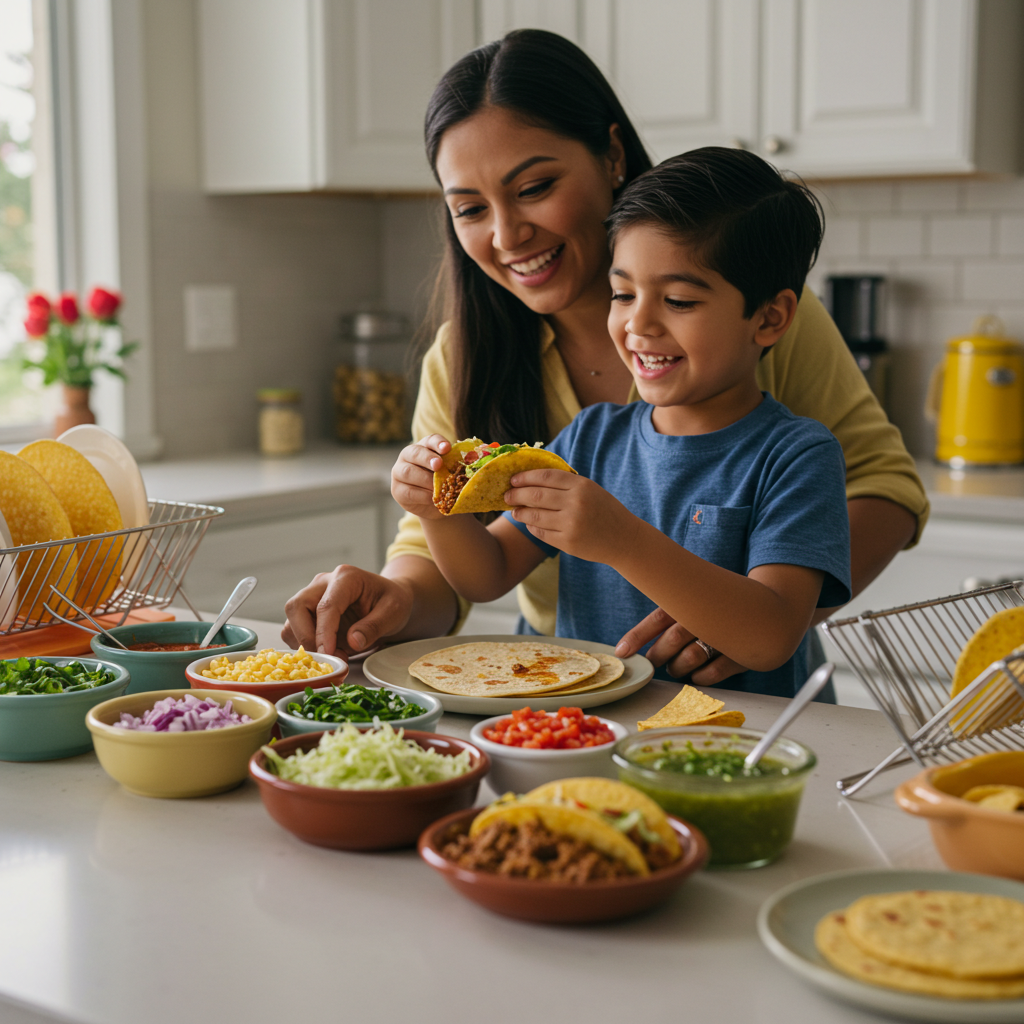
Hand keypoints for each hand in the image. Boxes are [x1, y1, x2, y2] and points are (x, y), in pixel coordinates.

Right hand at [281, 565, 413, 656]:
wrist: (389, 599)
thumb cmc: (392, 601)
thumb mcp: (394, 612)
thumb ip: (374, 626)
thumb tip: (352, 642)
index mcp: (346, 578)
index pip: (326, 605)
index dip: (323, 632)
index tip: (327, 653)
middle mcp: (323, 583)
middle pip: (296, 607)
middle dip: (307, 636)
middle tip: (327, 657)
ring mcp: (312, 596)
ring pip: (291, 620)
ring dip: (305, 643)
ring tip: (333, 655)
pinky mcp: (308, 612)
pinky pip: (294, 630)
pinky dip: (304, 645)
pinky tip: (327, 652)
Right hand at [391, 434, 451, 519]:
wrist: (437, 504)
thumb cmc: (446, 482)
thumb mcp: (451, 472)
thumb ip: (456, 465)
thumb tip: (471, 461)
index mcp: (424, 447)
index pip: (430, 440)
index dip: (438, 442)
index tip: (447, 448)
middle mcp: (408, 456)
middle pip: (415, 453)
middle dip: (427, 458)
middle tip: (438, 465)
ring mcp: (399, 473)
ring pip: (408, 472)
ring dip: (424, 479)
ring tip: (438, 486)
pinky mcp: (398, 490)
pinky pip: (408, 491)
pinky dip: (422, 495)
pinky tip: (433, 498)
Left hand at [505, 469, 637, 562]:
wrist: (624, 539)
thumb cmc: (605, 510)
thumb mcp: (590, 490)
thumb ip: (566, 484)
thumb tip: (531, 479)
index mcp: (582, 486)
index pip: (545, 476)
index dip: (525, 477)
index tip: (513, 479)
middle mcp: (575, 504)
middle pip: (536, 495)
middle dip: (516, 494)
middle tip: (507, 495)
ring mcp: (571, 524)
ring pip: (534, 516)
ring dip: (520, 512)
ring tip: (515, 511)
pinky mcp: (567, 542)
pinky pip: (541, 532)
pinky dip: (532, 526)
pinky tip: (530, 523)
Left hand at [614, 606, 746, 683]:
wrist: (766, 608)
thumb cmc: (716, 609)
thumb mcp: (692, 603)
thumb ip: (666, 617)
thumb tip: (629, 642)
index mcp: (692, 601)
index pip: (658, 618)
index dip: (637, 636)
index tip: (622, 652)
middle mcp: (708, 616)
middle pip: (674, 639)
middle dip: (659, 655)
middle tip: (655, 662)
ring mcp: (726, 635)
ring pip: (692, 657)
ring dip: (678, 667)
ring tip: (675, 667)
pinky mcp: (741, 654)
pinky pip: (715, 672)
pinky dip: (701, 677)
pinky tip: (696, 675)